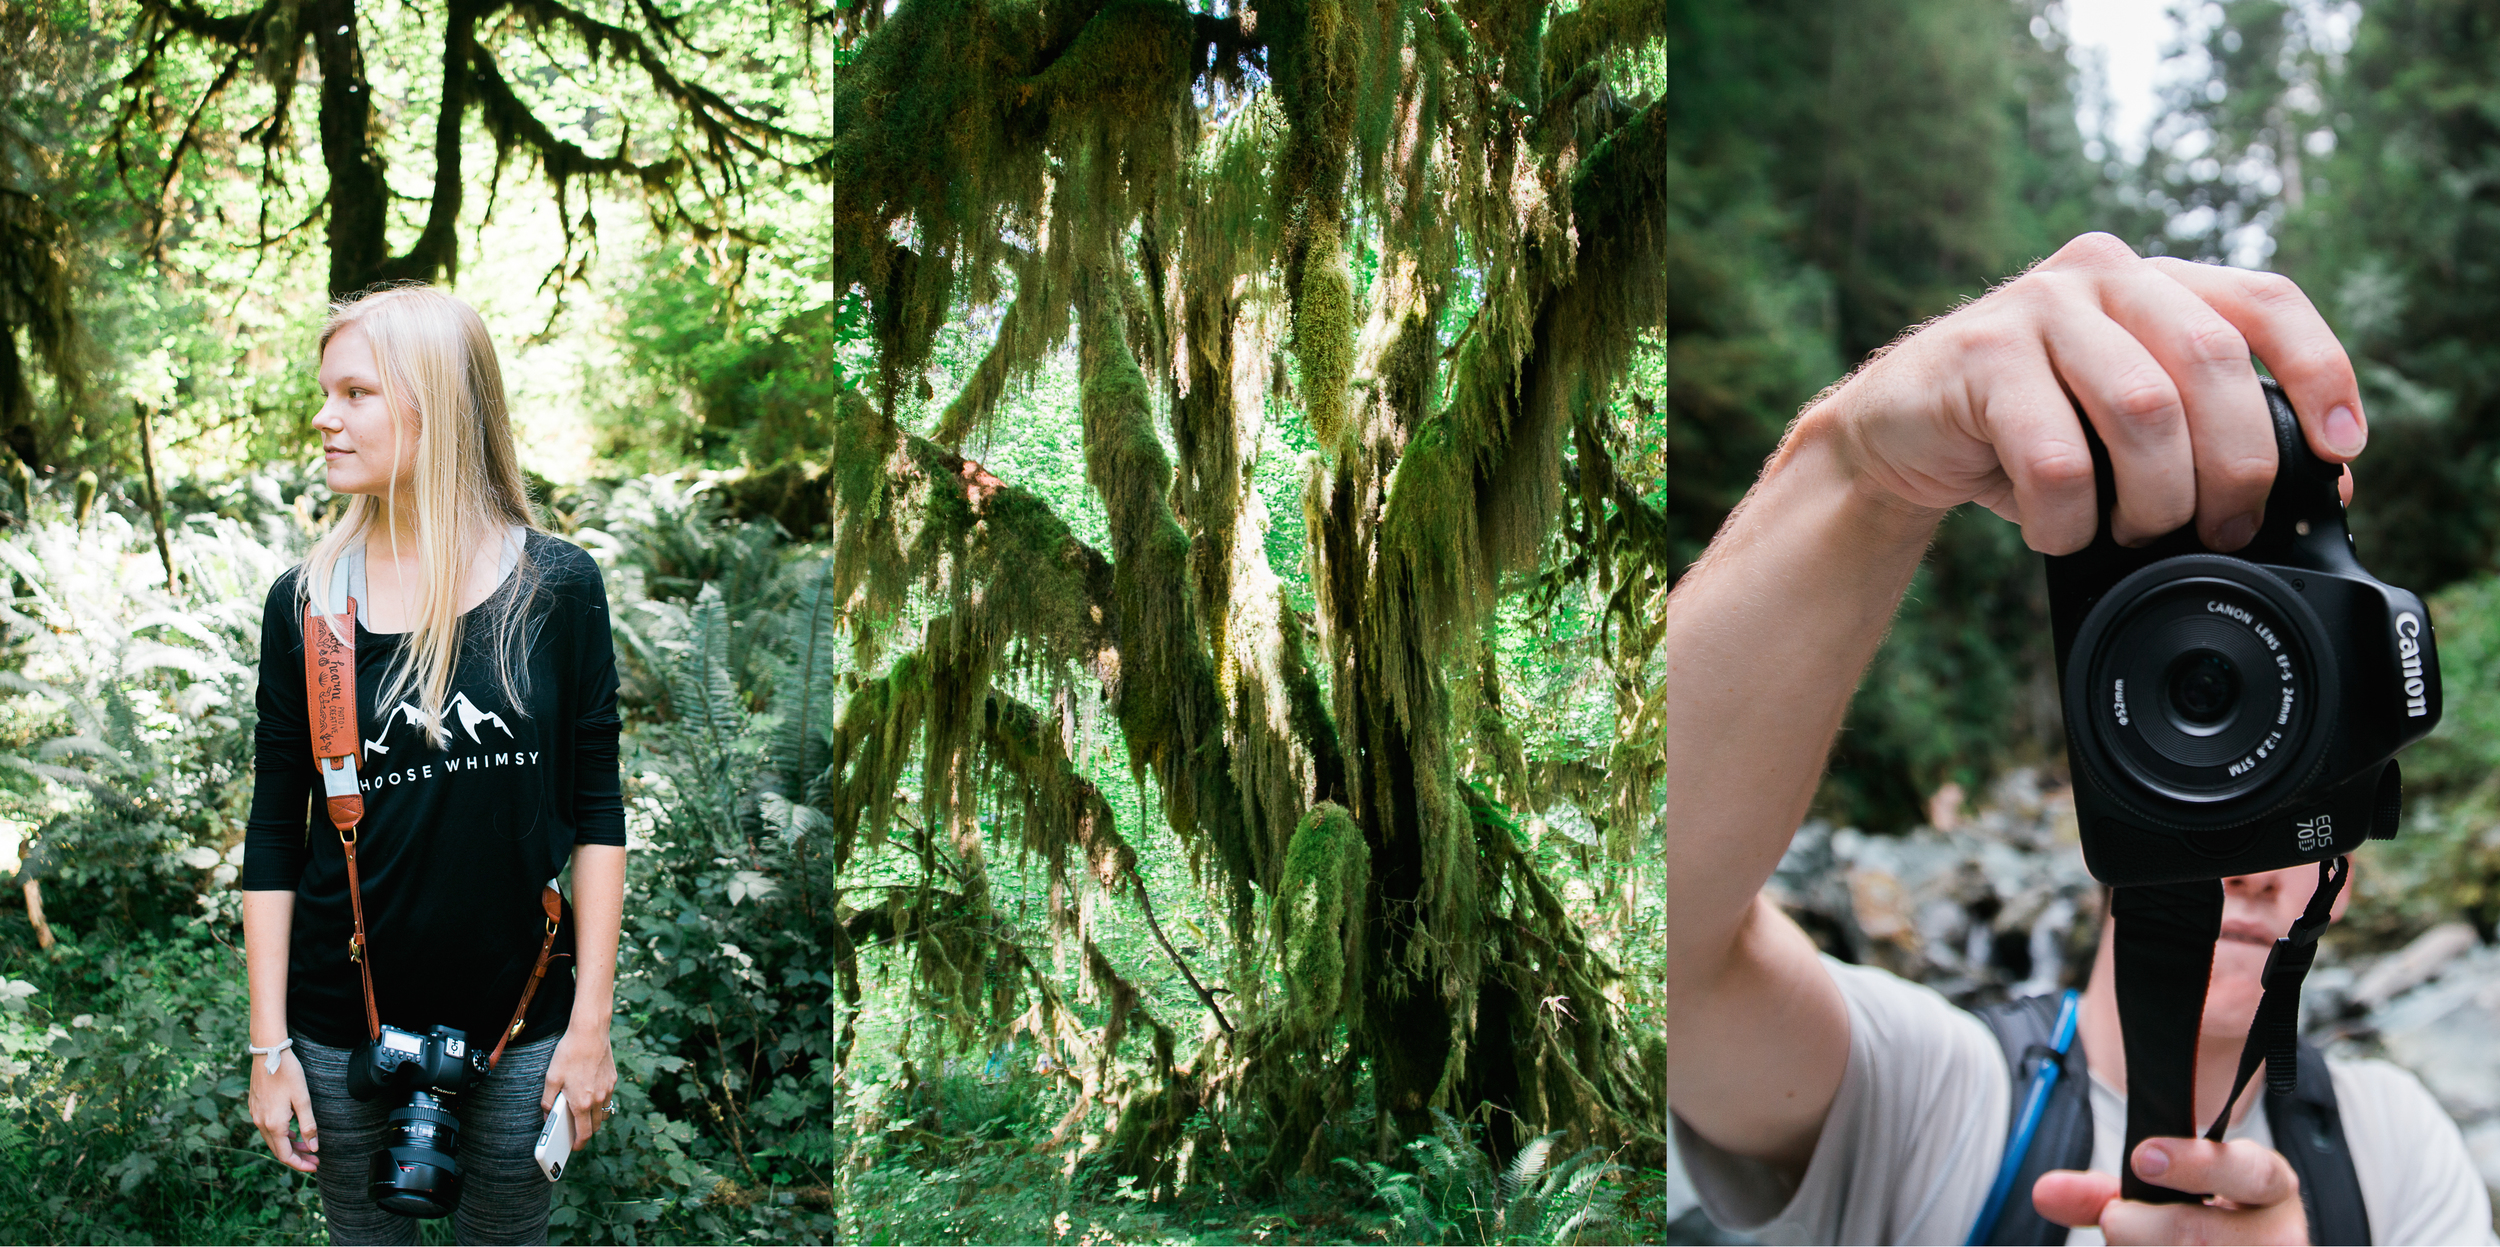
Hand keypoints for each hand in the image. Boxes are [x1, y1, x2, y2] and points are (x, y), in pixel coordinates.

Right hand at [247, 1048, 318, 1172]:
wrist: (268, 1053)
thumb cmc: (288, 1074)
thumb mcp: (303, 1100)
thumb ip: (308, 1125)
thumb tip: (314, 1147)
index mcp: (273, 1124)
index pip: (285, 1155)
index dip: (300, 1164)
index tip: (315, 1166)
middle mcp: (260, 1123)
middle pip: (278, 1149)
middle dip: (297, 1156)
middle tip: (315, 1158)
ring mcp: (256, 1115)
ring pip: (273, 1139)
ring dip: (290, 1145)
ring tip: (308, 1145)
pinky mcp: (255, 1107)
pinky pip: (268, 1128)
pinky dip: (281, 1134)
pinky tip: (293, 1131)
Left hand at [542, 1025, 616, 1146]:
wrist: (590, 1033)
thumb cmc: (569, 1054)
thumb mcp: (551, 1078)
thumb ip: (548, 1101)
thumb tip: (548, 1116)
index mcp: (582, 1103)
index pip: (584, 1134)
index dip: (579, 1145)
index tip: (574, 1148)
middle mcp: (598, 1099)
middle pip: (595, 1127)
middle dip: (586, 1133)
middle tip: (574, 1131)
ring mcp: (608, 1089)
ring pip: (604, 1113)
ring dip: (594, 1119)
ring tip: (582, 1114)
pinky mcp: (612, 1079)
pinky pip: (608, 1098)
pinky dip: (600, 1103)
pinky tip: (589, 1093)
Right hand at [1806, 232, 2364, 553]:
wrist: (1892, 436)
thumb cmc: (2023, 436)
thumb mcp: (2124, 425)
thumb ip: (2204, 430)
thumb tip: (2321, 488)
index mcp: (2155, 283)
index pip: (2265, 301)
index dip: (2319, 371)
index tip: (2340, 450)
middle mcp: (2103, 274)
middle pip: (2212, 362)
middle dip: (2234, 467)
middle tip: (2222, 531)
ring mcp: (2037, 308)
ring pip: (2143, 409)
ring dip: (2154, 498)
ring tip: (2133, 537)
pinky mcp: (1977, 357)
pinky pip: (2055, 457)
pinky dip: (2068, 520)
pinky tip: (2056, 533)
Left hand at [2034, 1136, 2309, 1244]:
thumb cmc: (2201, 1221)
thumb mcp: (2162, 1197)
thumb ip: (2103, 1192)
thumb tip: (2045, 1192)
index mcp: (2270, 1185)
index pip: (2248, 1171)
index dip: (2195, 1164)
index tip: (2142, 1156)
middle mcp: (2283, 1233)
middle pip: (2196, 1233)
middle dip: (2138, 1230)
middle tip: (2122, 1223)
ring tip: (2146, 1243)